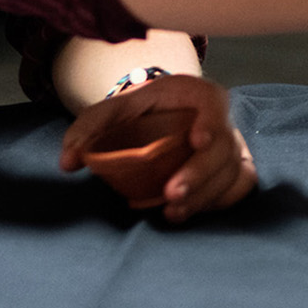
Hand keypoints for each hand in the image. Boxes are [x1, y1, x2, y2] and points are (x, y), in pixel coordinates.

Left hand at [60, 75, 257, 222]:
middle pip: (224, 145)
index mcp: (194, 94)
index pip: (213, 102)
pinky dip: (219, 201)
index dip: (211, 120)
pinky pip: (239, 185)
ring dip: (205, 195)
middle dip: (200, 173)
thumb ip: (87, 131)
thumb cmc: (138, 113)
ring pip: (232, 170)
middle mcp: (219, 119)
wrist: (158, 117)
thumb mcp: (111, 111)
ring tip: (172, 212)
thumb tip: (68, 163)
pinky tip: (190, 212)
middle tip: (171, 194)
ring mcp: (231, 144)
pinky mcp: (233, 167)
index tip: (197, 140)